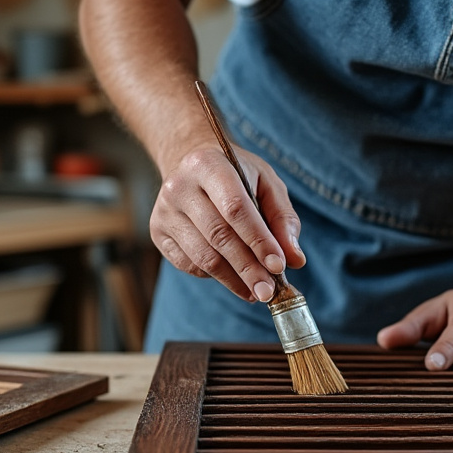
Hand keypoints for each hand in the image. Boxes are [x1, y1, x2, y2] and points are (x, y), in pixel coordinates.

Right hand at [151, 143, 303, 301]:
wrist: (188, 161)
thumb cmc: (236, 175)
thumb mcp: (266, 183)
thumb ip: (283, 219)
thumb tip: (294, 260)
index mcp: (207, 164)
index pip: (235, 208)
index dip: (258, 240)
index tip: (278, 266)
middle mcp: (179, 186)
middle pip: (218, 236)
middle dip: (248, 268)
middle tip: (268, 292)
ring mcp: (164, 211)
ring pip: (202, 256)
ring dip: (233, 280)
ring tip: (256, 292)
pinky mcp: (157, 232)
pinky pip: (189, 264)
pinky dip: (214, 276)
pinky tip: (233, 278)